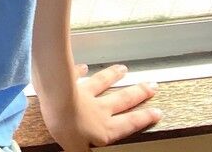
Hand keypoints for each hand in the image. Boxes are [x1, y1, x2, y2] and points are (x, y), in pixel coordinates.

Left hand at [44, 64, 161, 150]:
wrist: (54, 101)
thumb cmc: (66, 127)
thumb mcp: (78, 149)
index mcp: (105, 128)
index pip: (129, 123)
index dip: (144, 118)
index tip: (157, 111)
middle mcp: (99, 108)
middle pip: (122, 99)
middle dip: (138, 93)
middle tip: (152, 85)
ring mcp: (84, 92)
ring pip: (102, 83)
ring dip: (113, 76)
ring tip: (123, 69)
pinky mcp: (68, 81)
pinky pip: (76, 75)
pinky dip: (80, 71)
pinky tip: (84, 67)